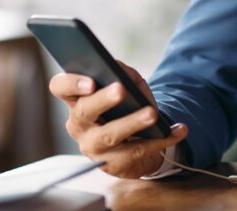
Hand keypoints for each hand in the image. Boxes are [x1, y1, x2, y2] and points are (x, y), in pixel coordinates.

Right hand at [48, 61, 187, 177]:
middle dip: (103, 100)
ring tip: (152, 113)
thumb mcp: (127, 84)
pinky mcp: (113, 165)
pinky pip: (136, 152)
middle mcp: (79, 124)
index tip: (90, 81)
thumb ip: (123, 73)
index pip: (59, 87)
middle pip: (84, 111)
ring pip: (109, 136)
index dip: (71, 83)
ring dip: (132, 123)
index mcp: (76, 99)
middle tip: (121, 89)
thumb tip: (122, 72)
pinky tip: (178, 130)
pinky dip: (161, 140)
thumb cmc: (127, 105)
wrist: (137, 142)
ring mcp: (93, 147)